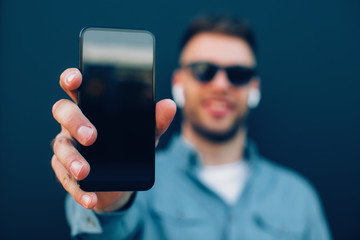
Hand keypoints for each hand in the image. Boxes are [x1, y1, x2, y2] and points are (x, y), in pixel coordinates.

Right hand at [51, 68, 175, 210]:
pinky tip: (89, 198)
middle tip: (92, 136)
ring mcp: (68, 146)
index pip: (76, 87)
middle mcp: (74, 123)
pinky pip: (65, 178)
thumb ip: (155, 120)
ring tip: (84, 172)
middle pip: (63, 112)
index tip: (76, 78)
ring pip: (60, 146)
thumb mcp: (145, 135)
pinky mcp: (66, 170)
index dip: (71, 79)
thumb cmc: (129, 148)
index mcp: (92, 108)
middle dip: (74, 121)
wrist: (121, 181)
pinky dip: (77, 190)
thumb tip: (169, 105)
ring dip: (71, 159)